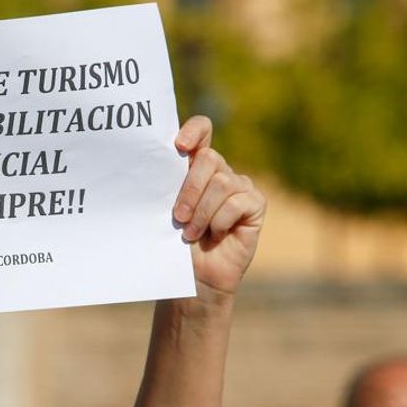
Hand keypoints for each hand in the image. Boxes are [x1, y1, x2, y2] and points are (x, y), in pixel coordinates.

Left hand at [172, 116, 266, 298]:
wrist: (193, 276)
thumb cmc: (174, 243)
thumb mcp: (165, 210)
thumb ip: (166, 185)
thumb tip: (151, 165)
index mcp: (195, 167)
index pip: (202, 130)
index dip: (194, 130)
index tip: (179, 146)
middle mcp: (220, 172)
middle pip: (209, 158)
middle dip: (190, 189)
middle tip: (178, 217)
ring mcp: (240, 186)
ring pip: (222, 182)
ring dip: (202, 212)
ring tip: (191, 234)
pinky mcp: (255, 204)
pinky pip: (238, 202)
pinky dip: (220, 221)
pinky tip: (215, 235)